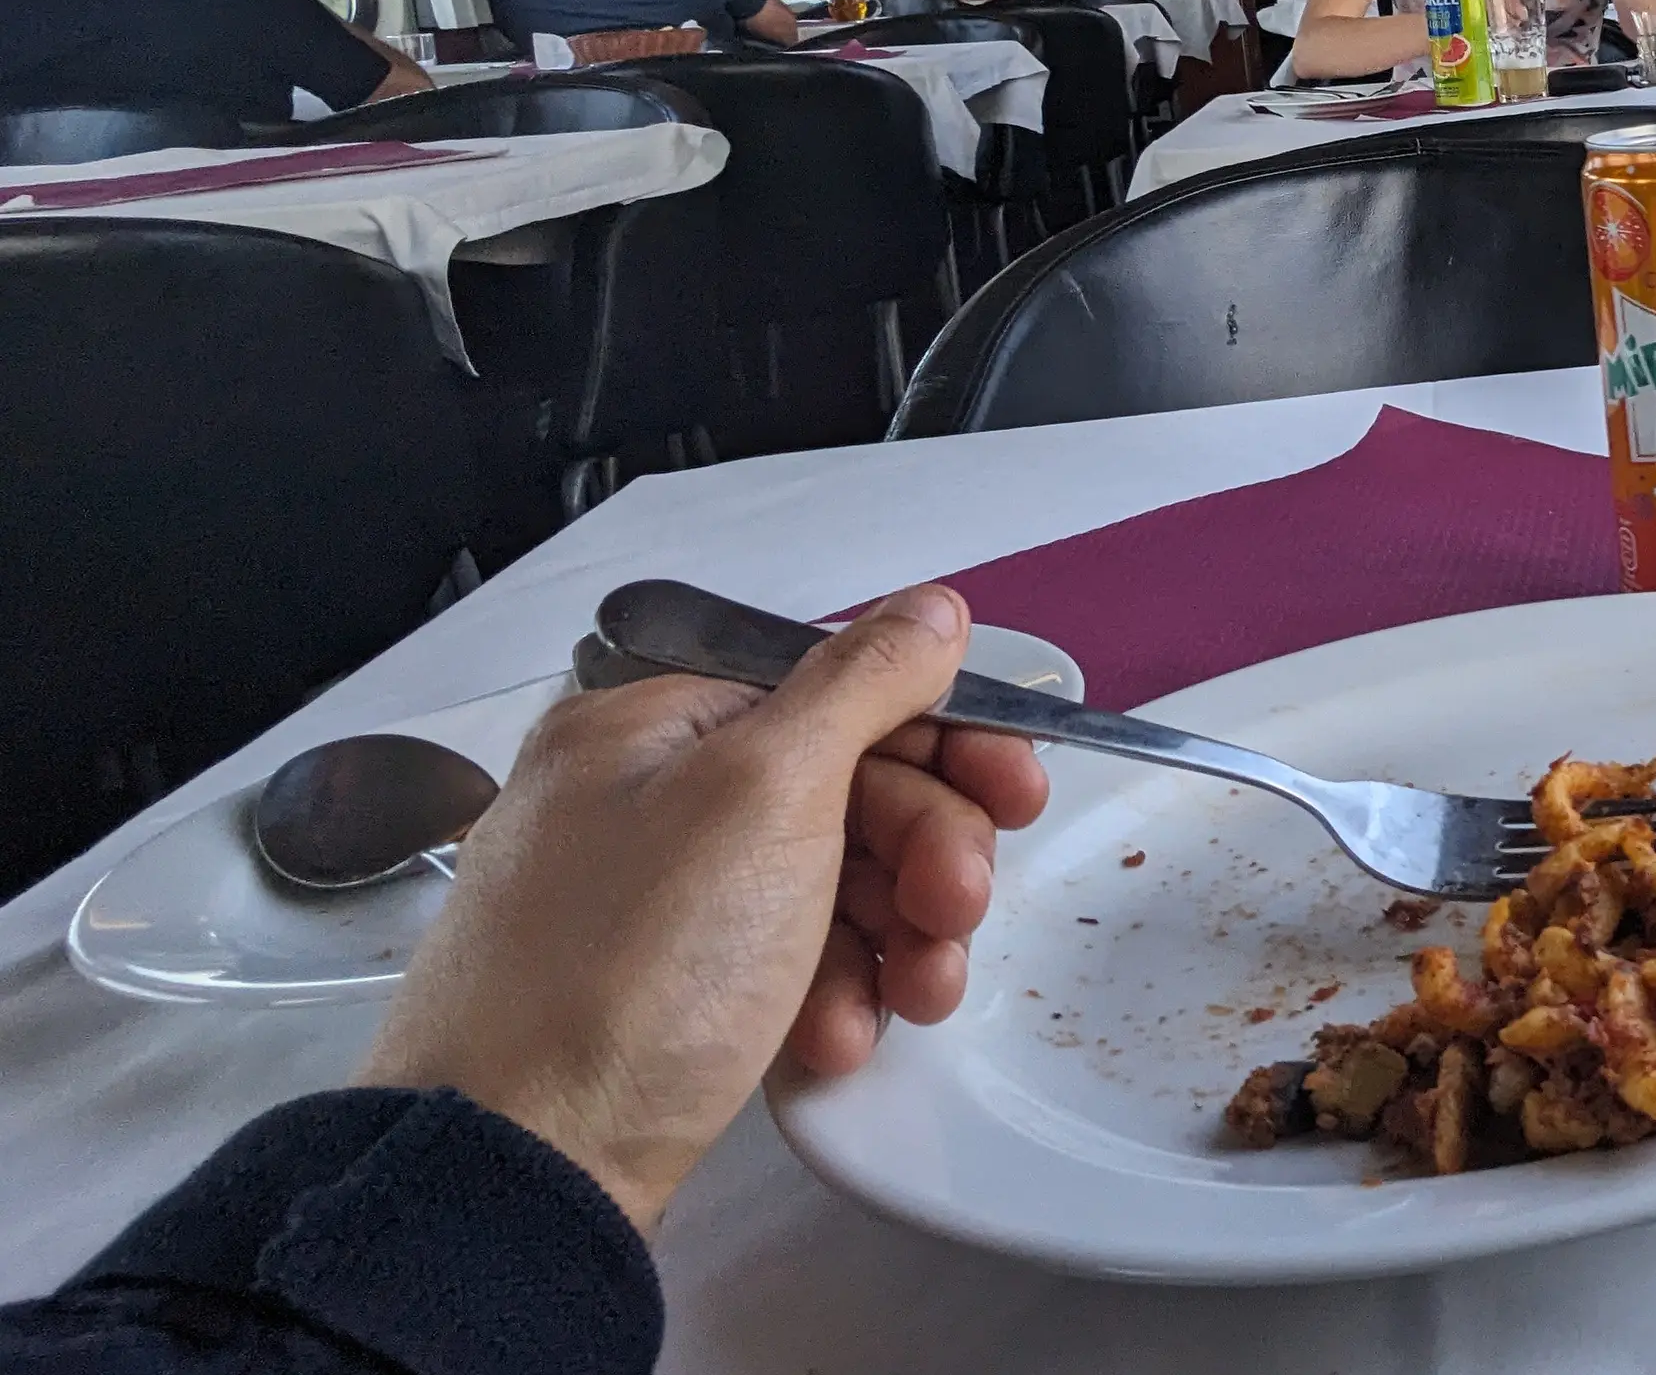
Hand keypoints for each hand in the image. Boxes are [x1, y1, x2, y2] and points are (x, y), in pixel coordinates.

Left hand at [357, 586, 1049, 1229]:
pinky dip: (832, 996)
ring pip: (834, 886)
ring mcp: (658, 905)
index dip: (941, 736)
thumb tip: (929, 609)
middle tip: (959, 905)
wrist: (517, 1167)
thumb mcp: (762, 791)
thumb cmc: (624, 967)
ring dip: (899, 935)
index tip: (1017, 789)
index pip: (836, 690)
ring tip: (915, 993)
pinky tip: (829, 1039)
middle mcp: (647, 800)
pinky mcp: (670, 999)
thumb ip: (862, 684)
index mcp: (653, 724)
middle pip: (848, 790)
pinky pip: (790, 967)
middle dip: (927, 852)